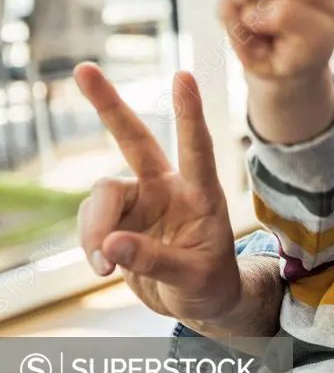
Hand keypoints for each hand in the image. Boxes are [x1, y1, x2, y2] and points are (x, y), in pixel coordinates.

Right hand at [74, 63, 240, 322]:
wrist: (198, 303)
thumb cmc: (210, 285)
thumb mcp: (194, 279)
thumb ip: (155, 261)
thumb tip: (110, 245)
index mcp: (201, 194)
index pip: (197, 149)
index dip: (189, 114)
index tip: (184, 76)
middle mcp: (169, 187)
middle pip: (135, 140)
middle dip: (109, 105)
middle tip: (84, 69)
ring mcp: (140, 200)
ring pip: (102, 194)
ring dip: (96, 227)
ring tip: (105, 265)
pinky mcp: (117, 218)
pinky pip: (91, 221)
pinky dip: (90, 244)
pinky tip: (104, 266)